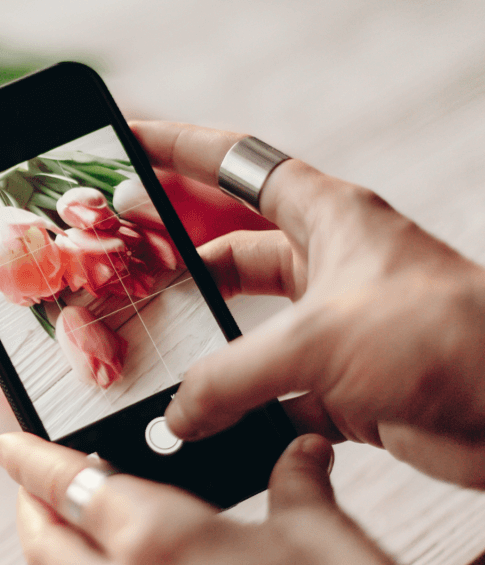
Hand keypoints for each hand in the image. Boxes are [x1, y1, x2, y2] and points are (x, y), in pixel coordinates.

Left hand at [0, 431, 484, 564]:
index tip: (7, 444)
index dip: (30, 460)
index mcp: (159, 540)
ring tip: (58, 542)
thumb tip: (297, 452)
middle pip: (43, 547)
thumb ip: (292, 479)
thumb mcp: (316, 527)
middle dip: (30, 508)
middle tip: (35, 485)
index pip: (68, 488)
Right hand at [132, 121, 484, 487]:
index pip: (236, 165)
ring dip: (204, 349)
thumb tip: (178, 416)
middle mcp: (328, 265)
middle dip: (175, 264)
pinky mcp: (342, 385)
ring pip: (245, 329)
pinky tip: (200, 424)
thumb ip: (229, 378)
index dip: (178, 148)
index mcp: (327, 217)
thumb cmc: (446, 339)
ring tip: (149, 357)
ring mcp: (334, 327)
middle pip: (230, 254)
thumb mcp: (317, 343)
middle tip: (119, 272)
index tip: (126, 141)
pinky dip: (235, 408)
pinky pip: (268, 391)